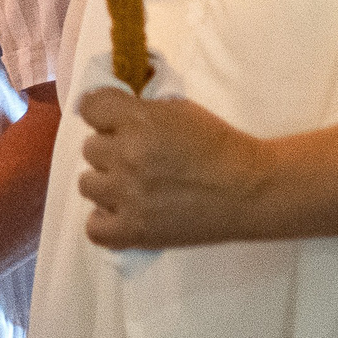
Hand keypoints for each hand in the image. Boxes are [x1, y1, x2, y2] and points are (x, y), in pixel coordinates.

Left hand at [75, 87, 277, 249]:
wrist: (251, 190)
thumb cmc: (220, 145)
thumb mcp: (179, 109)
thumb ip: (141, 109)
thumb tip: (110, 111)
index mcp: (138, 121)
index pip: (90, 106)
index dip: (102, 113)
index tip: (114, 121)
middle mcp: (127, 156)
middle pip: (90, 148)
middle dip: (111, 150)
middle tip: (139, 158)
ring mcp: (128, 196)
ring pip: (86, 184)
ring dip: (107, 183)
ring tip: (133, 186)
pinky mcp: (135, 231)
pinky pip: (94, 228)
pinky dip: (105, 221)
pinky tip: (123, 213)